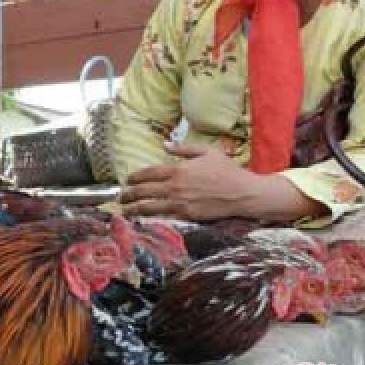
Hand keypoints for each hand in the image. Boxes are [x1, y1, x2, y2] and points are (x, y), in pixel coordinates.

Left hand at [119, 142, 261, 220]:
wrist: (243, 193)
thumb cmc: (227, 171)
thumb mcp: (207, 152)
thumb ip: (184, 149)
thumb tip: (166, 144)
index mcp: (178, 170)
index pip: (149, 173)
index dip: (135, 176)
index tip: (128, 179)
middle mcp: (175, 187)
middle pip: (144, 191)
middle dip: (129, 194)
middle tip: (121, 196)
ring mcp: (180, 203)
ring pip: (149, 207)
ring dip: (134, 208)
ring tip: (125, 210)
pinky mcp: (186, 215)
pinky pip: (164, 217)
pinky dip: (150, 218)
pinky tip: (142, 220)